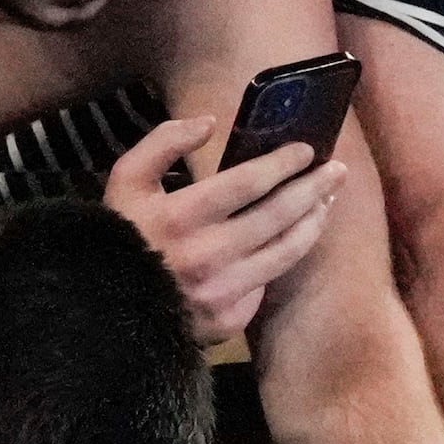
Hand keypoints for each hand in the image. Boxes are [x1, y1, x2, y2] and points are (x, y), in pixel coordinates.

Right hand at [101, 114, 341, 344]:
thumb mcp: (126, 179)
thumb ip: (163, 142)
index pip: (248, 182)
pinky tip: (295, 239)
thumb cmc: (119, 235)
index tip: (307, 150)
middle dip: (313, 188)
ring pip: (285, 252)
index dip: (283, 163)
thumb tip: (210, 124)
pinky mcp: (229, 319)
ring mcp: (221, 291)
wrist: (107, 307)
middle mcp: (207, 255)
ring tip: (327, 202)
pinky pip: (266, 283)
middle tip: (336, 172)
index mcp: (180, 216)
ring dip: (313, 223)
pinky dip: (282, 258)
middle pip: (278, 215)